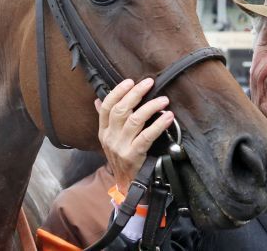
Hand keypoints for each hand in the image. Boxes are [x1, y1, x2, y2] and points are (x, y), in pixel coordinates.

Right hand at [96, 78, 173, 194]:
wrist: (127, 185)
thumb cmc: (122, 159)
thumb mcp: (109, 140)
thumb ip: (106, 120)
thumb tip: (98, 100)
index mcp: (104, 131)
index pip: (106, 107)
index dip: (118, 92)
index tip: (130, 81)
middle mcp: (110, 137)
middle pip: (121, 110)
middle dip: (136, 93)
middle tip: (149, 83)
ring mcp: (121, 147)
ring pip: (135, 120)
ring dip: (151, 107)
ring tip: (163, 100)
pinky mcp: (134, 155)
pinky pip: (147, 136)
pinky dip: (159, 124)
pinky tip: (168, 117)